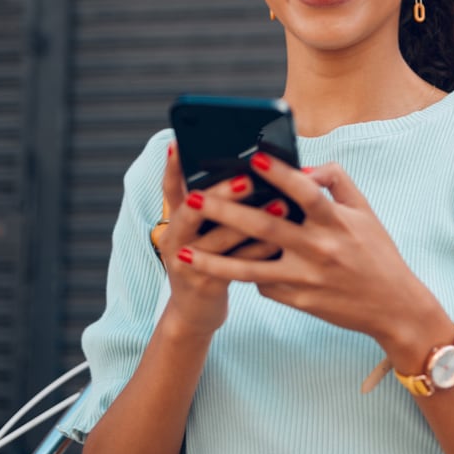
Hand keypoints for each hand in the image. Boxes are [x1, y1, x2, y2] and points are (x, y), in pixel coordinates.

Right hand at [155, 143, 286, 334]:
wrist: (194, 311)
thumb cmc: (208, 259)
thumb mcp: (199, 230)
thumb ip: (214, 204)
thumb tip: (247, 169)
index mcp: (174, 219)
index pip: (171, 187)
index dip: (174, 165)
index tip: (182, 142)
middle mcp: (174, 238)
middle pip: (192, 210)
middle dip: (220, 193)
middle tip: (247, 179)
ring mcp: (186, 263)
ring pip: (217, 238)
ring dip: (249, 221)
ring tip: (280, 205)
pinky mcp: (205, 284)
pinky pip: (236, 265)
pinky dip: (260, 250)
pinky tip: (283, 239)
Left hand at [175, 152, 446, 355]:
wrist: (393, 308)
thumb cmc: (377, 254)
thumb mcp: (365, 212)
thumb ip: (336, 182)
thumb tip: (304, 168)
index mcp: (336, 222)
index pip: (305, 192)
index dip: (280, 173)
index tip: (253, 156)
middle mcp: (319, 249)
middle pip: (265, 227)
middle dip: (226, 212)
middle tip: (194, 198)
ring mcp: (306, 279)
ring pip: (251, 268)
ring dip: (214, 260)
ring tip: (183, 253)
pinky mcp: (297, 301)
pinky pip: (263, 284)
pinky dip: (244, 272)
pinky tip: (222, 266)